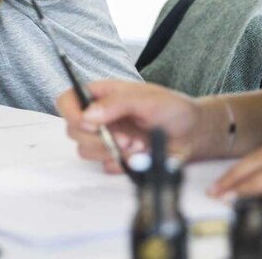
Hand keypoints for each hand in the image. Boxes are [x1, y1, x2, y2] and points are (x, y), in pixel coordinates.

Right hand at [57, 80, 200, 173]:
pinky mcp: (114, 157)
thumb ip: (117, 104)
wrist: (193, 134)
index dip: (72, 113)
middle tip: (126, 139)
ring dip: (110, 151)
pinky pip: (104, 165)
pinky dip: (121, 163)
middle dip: (98, 139)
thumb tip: (89, 115)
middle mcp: (98, 116)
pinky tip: (140, 155)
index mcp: (101, 95)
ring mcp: (105, 138)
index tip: (90, 124)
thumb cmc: (172, 109)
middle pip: (73, 130)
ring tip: (137, 144)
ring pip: (85, 151)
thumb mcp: (147, 99)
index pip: (68, 101)